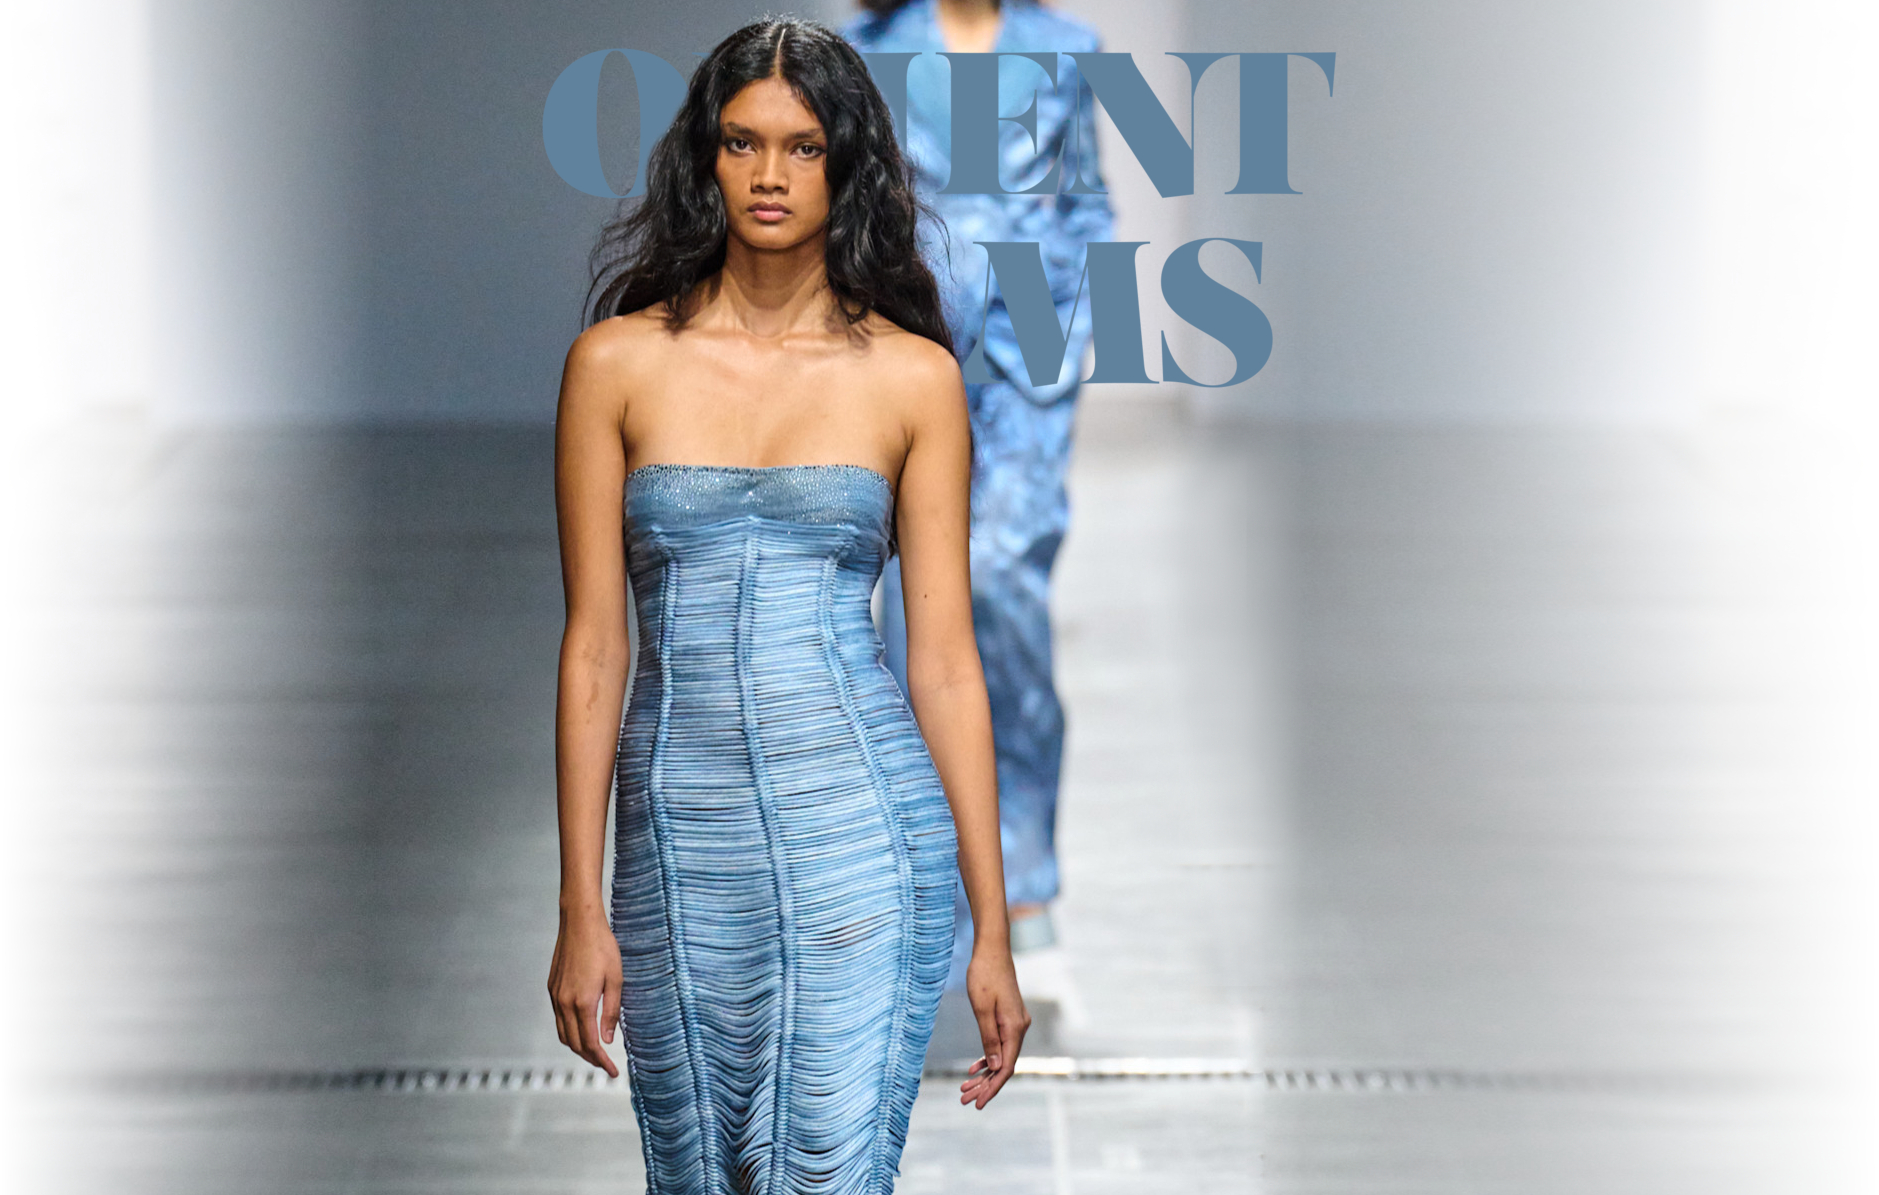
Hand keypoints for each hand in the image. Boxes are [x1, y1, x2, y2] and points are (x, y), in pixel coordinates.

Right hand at [547, 904, 622, 1076]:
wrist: (579, 922)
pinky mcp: (552, 989)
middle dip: (590, 1058)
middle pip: (575, 1044)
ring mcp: (555, 996)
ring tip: (595, 1052)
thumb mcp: (616, 979)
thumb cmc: (603, 947)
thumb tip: (608, 1040)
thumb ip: (612, 1012)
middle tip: (606, 1065)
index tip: (613, 1070)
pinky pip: (558, 1019)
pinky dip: (570, 1032)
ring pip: (563, 1034)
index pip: (591, 1044)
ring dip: (578, 1047)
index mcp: (583, 1003)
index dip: (602, 1061)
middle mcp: (565, 1003)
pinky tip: (583, 1029)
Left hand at [960, 942, 1028, 1107]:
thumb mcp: (982, 1008)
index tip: (978, 1103)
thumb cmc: (984, 975)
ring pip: (1002, 1057)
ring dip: (985, 1074)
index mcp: (1015, 1027)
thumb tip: (996, 1067)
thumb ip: (989, 1039)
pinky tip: (974, 1069)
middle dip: (985, 1085)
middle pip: (1004, 1065)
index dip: (992, 1087)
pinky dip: (988, 1058)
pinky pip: (1000, 1045)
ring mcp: (1016, 1023)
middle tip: (965, 1100)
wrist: (992, 950)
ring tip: (965, 1089)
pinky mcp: (1009, 1018)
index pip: (1007, 1067)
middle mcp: (1020, 1028)